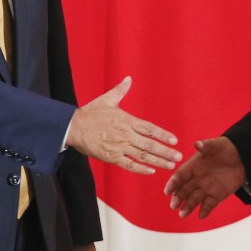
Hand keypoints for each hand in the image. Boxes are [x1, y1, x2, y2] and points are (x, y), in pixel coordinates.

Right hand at [66, 77, 180, 173]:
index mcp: (127, 120)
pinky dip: (140, 169)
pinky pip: (128, 164)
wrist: (72, 127)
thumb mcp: (107, 99)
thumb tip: (129, 78)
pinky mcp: (111, 157)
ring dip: (157, 161)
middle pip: (149, 144)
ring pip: (141, 156)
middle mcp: (125, 134)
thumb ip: (120, 90)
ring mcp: (118, 147)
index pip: (149, 128)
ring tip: (170, 165)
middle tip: (178, 156)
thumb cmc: (90, 113)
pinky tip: (151, 171)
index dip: (163, 135)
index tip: (174, 140)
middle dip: (165, 151)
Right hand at [163, 137, 245, 218]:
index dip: (173, 183)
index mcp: (194, 166)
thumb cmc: (227, 148)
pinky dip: (205, 210)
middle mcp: (197, 179)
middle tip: (174, 205)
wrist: (243, 157)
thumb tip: (197, 144)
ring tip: (183, 214)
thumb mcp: (217, 145)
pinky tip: (201, 215)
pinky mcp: (217, 196)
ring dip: (188, 207)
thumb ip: (207, 146)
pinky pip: (209, 205)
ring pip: (194, 199)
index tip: (167, 191)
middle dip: (178, 197)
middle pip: (184, 190)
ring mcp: (206, 188)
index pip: (180, 175)